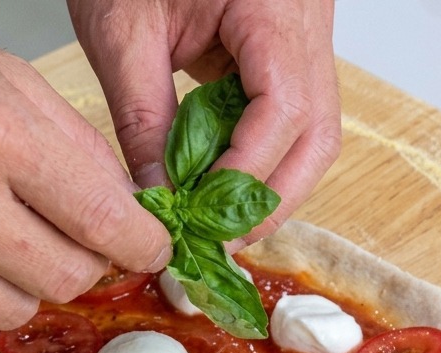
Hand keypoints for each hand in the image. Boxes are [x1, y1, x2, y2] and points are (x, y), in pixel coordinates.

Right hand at [0, 5, 171, 334]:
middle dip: (80, 260)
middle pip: (69, 281)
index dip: (142, 245)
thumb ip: (79, 149)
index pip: (106, 224)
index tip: (147, 248)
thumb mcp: (2, 76)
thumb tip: (130, 219)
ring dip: (18, 280)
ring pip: (18, 312)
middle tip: (55, 232)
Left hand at [67, 0, 340, 246]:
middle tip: (219, 240)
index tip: (203, 221)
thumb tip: (157, 198)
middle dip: (270, 198)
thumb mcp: (123, 29)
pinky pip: (287, 119)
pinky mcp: (286, 52)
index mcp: (275, 7)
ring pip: (311, 135)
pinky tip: (217, 182)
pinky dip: (256, 158)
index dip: (245, 176)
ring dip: (267, 186)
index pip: (283, 110)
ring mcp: (304, 39)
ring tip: (217, 220)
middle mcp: (307, 24)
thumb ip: (143, 118)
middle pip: (317, 137)